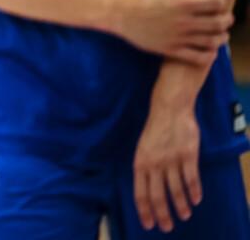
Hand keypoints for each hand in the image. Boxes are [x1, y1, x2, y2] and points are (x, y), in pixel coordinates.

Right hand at [114, 0, 230, 64]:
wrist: (120, 13)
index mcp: (183, 3)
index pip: (217, 2)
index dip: (220, 2)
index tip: (216, 4)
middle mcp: (183, 21)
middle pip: (219, 23)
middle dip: (226, 20)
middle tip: (224, 20)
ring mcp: (178, 37)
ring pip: (212, 41)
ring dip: (221, 38)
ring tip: (220, 36)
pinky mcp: (170, 50)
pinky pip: (198, 57)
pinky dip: (209, 56)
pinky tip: (210, 51)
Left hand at [133, 98, 201, 232]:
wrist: (169, 108)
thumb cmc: (155, 129)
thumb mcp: (142, 148)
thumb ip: (145, 168)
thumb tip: (147, 188)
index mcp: (140, 162)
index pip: (140, 192)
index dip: (144, 210)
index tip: (149, 224)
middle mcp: (154, 164)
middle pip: (157, 195)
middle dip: (162, 214)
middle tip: (167, 227)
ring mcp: (171, 160)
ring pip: (176, 189)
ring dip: (180, 205)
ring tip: (184, 215)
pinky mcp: (188, 155)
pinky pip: (191, 178)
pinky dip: (194, 191)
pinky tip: (196, 200)